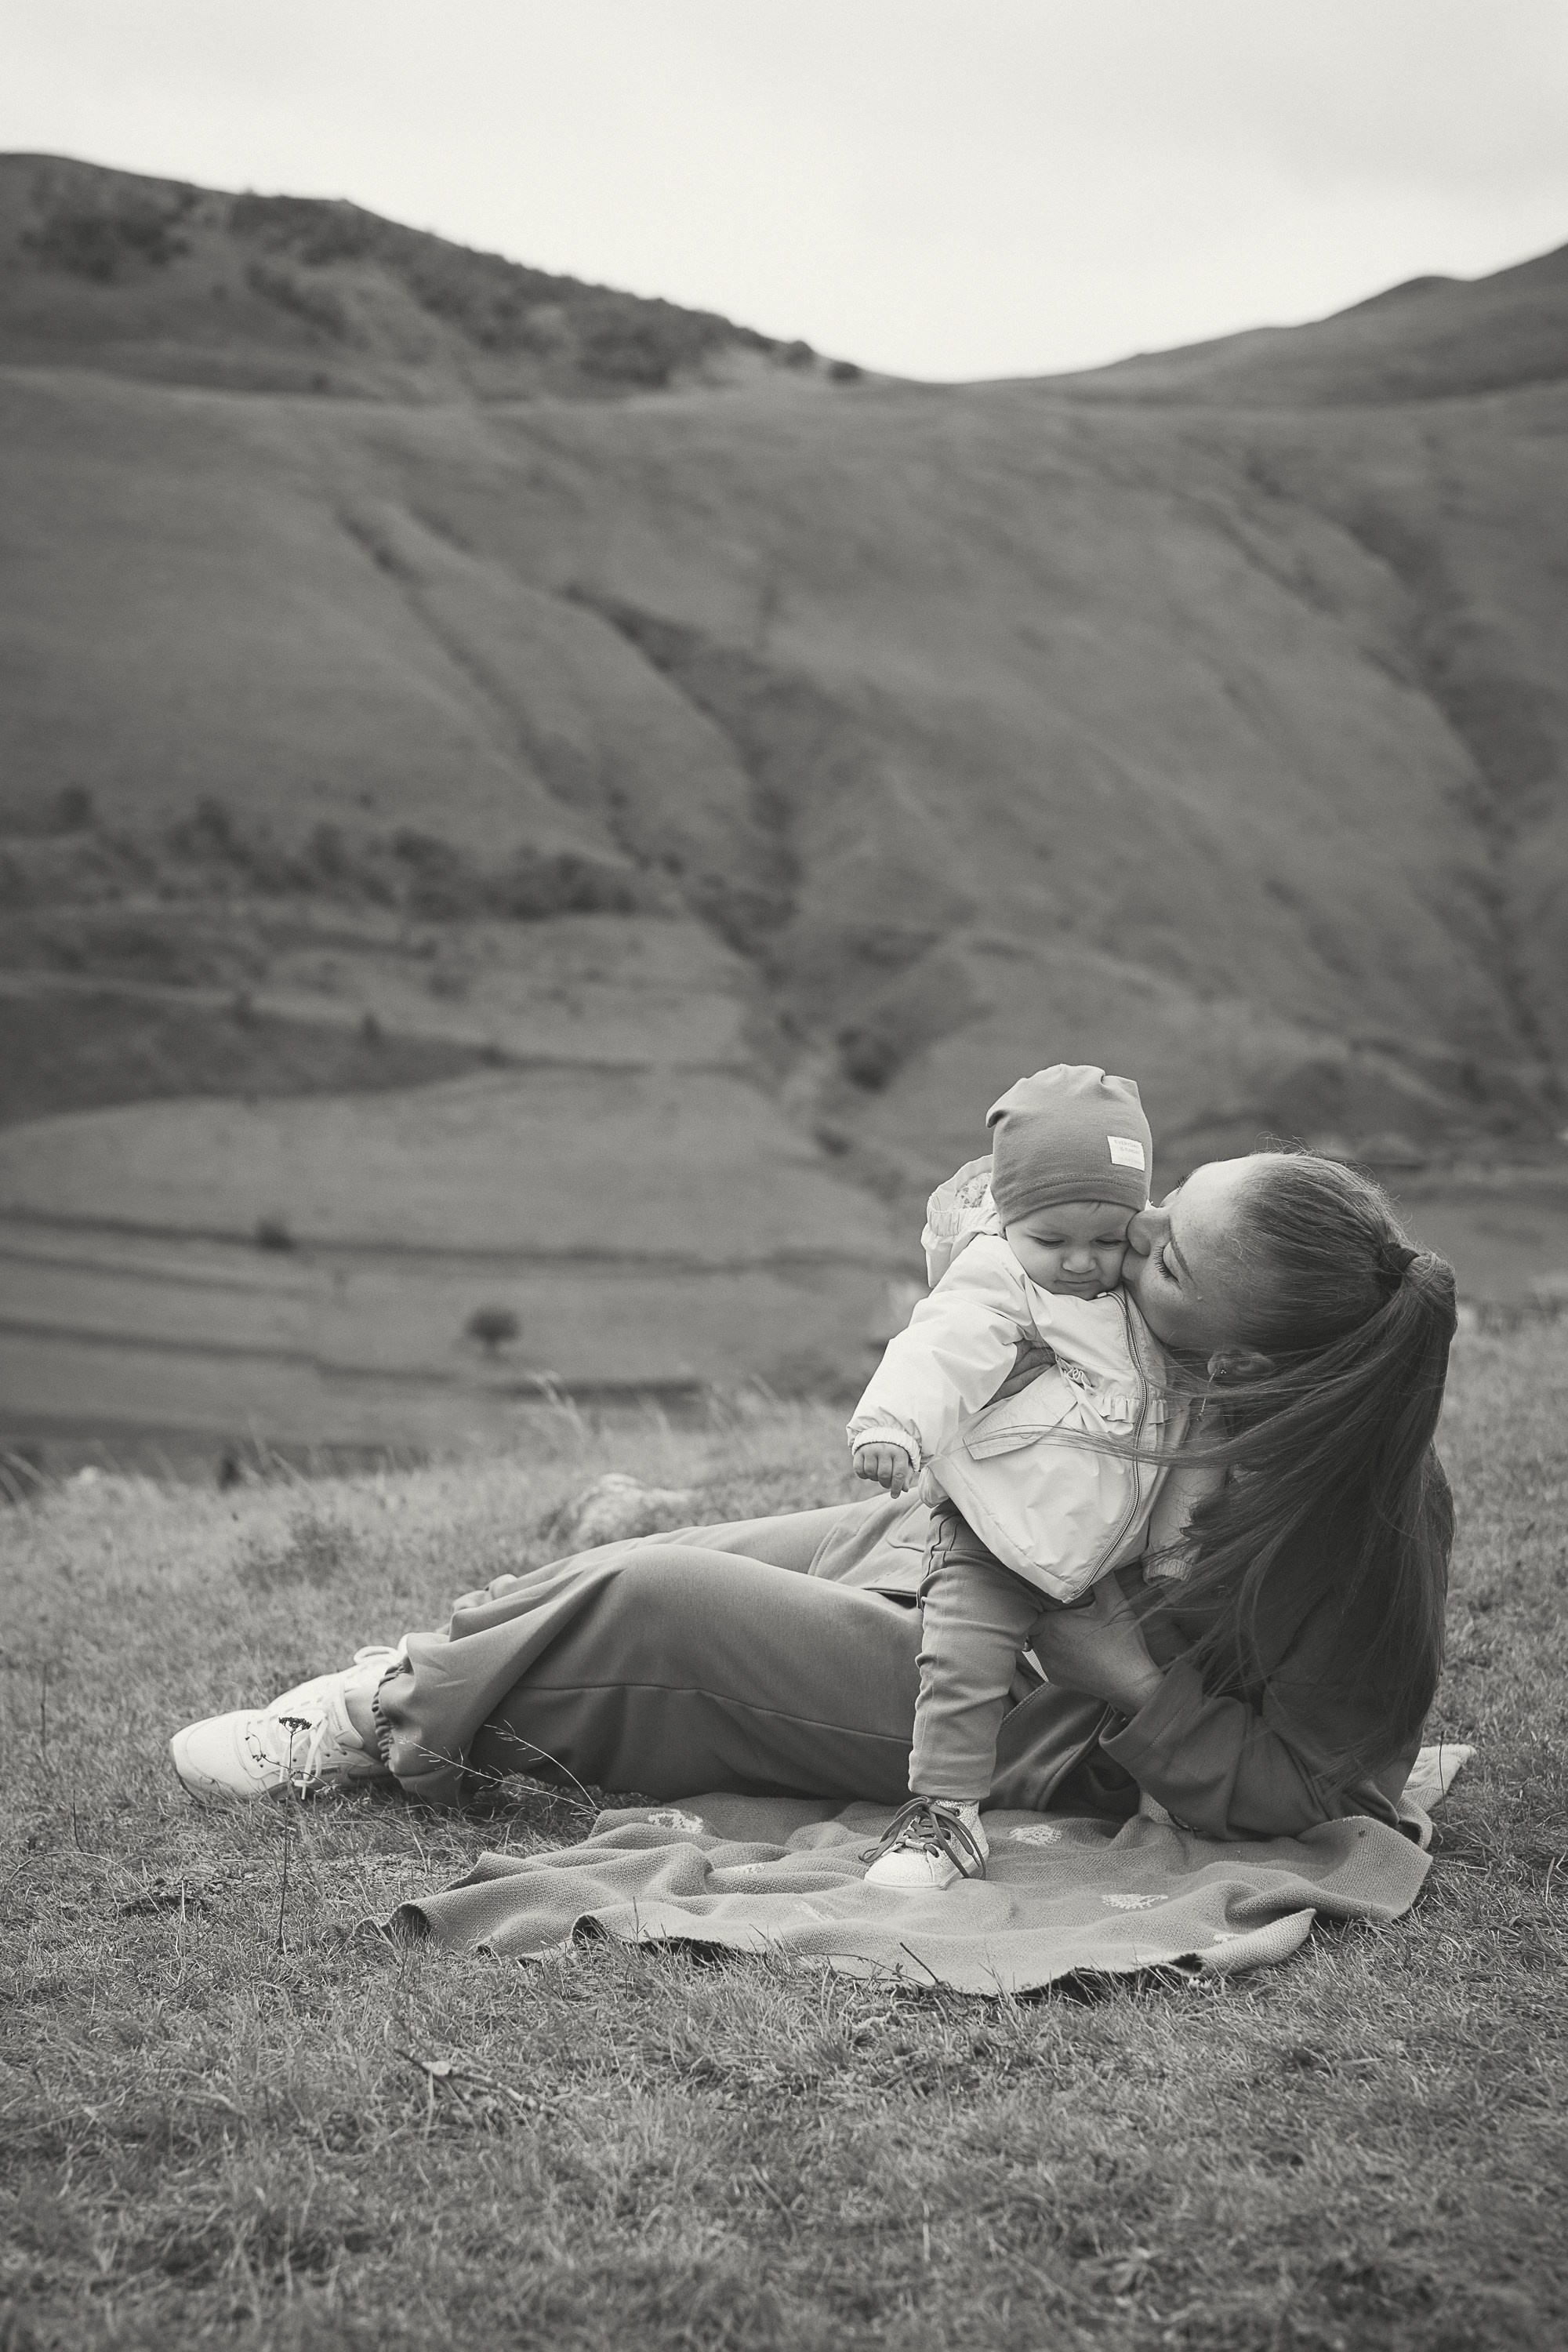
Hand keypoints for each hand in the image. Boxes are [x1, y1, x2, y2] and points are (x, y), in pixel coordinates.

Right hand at [853, 1442, 915, 1495]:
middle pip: (884, 1475)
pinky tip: (869, 1471)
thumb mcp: (906, 1458)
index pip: (898, 1475)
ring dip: (874, 1478)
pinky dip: (863, 1474)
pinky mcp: (859, 1450)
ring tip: (878, 1474)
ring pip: (870, 1473)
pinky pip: (859, 1469)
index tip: (894, 1495)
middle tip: (887, 1483)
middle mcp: (885, 1449)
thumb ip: (907, 1473)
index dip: (896, 1488)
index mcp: (899, 1451)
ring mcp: (871, 1449)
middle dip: (886, 1483)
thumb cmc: (897, 1447)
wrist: (881, 1429)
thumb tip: (904, 1489)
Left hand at [1028, 1577, 1165, 1715]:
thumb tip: (1095, 1559)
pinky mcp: (1057, 1679)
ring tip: (1073, 1628)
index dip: (1040, 1602)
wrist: (1133, 1683)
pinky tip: (1077, 1647)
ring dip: (1052, 1635)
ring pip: (1041, 1643)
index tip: (1054, 1597)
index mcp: (1052, 1627)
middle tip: (1066, 1611)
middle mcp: (1045, 1649)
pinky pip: (1049, 1660)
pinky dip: (1058, 1652)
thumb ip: (1102, 1578)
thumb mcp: (1115, 1604)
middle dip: (1048, 1617)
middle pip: (1035, 1626)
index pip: (1030, 1609)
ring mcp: (1050, 1667)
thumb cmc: (1123, 1645)